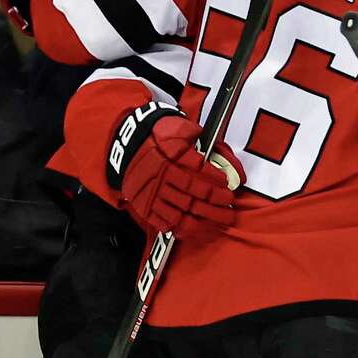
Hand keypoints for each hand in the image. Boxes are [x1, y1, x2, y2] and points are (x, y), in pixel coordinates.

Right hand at [117, 108, 242, 237]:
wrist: (128, 146)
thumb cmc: (159, 137)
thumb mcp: (183, 129)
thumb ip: (207, 143)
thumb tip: (228, 161)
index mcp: (170, 155)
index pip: (198, 170)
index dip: (215, 179)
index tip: (227, 184)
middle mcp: (161, 176)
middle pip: (193, 195)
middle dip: (215, 204)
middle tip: (229, 206)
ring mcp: (152, 194)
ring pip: (181, 214)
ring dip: (203, 220)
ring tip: (219, 221)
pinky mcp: (144, 206)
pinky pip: (164, 222)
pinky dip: (181, 228)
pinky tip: (197, 227)